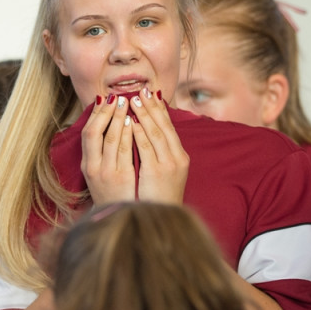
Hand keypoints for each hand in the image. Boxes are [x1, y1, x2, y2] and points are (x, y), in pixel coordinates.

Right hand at [81, 94, 135, 204]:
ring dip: (118, 119)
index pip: (88, 134)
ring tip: (127, 103)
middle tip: (117, 97)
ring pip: (111, 140)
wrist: (121, 219)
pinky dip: (128, 135)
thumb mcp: (102, 175)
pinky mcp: (122, 179)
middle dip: (107, 113)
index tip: (104, 100)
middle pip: (96, 134)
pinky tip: (134, 123)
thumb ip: (104, 154)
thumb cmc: (114, 196)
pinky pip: (124, 152)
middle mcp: (94, 169)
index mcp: (88, 166)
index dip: (96, 115)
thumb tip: (109, 127)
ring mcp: (107, 174)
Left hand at [130, 88, 188, 203]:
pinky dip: (138, 132)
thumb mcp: (167, 175)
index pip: (170, 127)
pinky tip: (129, 121)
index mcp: (181, 157)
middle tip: (142, 90)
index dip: (160, 110)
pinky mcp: (157, 171)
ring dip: (144, 114)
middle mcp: (177, 158)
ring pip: (155, 132)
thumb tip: (149, 136)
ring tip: (133, 100)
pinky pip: (145, 147)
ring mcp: (168, 164)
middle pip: (164, 126)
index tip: (151, 95)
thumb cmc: (161, 199)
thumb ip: (161, 156)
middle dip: (152, 107)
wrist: (164, 219)